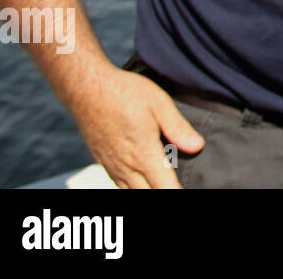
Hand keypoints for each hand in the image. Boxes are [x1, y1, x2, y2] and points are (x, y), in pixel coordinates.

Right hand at [70, 66, 204, 187]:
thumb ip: (178, 128)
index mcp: (143, 154)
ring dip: (148, 191)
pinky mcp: (102, 161)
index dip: (178, 192)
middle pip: (147, 195)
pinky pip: (119, 184)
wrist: (86, 88)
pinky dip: (133, 188)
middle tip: (177, 184)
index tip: (189, 189)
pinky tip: (142, 181)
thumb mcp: (159, 104)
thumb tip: (197, 147)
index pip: (164, 188)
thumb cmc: (124, 92)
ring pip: (131, 193)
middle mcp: (126, 166)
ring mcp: (112, 166)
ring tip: (162, 182)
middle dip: (163, 192)